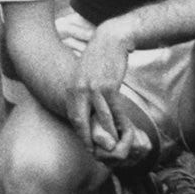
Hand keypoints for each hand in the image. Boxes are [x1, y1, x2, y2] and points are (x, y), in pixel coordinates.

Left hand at [67, 24, 141, 162]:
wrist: (111, 39)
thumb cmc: (99, 58)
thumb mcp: (84, 75)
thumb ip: (82, 91)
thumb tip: (84, 105)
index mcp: (72, 89)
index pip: (74, 117)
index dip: (80, 134)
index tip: (85, 146)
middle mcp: (80, 91)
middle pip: (81, 121)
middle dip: (87, 139)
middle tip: (94, 153)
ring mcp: (94, 89)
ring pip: (99, 118)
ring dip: (105, 134)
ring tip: (110, 146)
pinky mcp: (110, 86)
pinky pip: (114, 109)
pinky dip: (118, 121)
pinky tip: (122, 130)